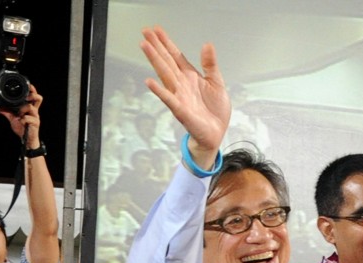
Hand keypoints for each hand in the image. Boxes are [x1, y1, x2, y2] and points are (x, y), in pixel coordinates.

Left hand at [0, 83, 42, 147]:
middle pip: (38, 98)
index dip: (32, 90)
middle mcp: (34, 111)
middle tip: (26, 97)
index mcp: (30, 108)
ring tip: (19, 114)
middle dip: (32, 95)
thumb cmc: (22, 128)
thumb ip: (7, 112)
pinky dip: (23, 119)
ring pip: (31, 107)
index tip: (28, 85)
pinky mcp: (35, 123)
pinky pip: (28, 118)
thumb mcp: (12, 119)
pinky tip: (21, 121)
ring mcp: (35, 117)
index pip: (33, 96)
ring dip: (24, 109)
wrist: (27, 140)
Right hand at [139, 26, 229, 158]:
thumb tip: (207, 45)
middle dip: (156, 46)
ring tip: (145, 47)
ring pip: (164, 74)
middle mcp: (181, 84)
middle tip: (145, 32)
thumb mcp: (216, 82)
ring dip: (154, 60)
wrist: (216, 133)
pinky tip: (150, 82)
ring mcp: (179, 96)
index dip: (167, 42)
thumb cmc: (214, 111)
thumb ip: (210, 64)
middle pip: (166, 61)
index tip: (156, 30)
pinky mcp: (181, 110)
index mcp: (190, 76)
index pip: (176, 55)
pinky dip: (159, 91)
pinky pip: (168, 99)